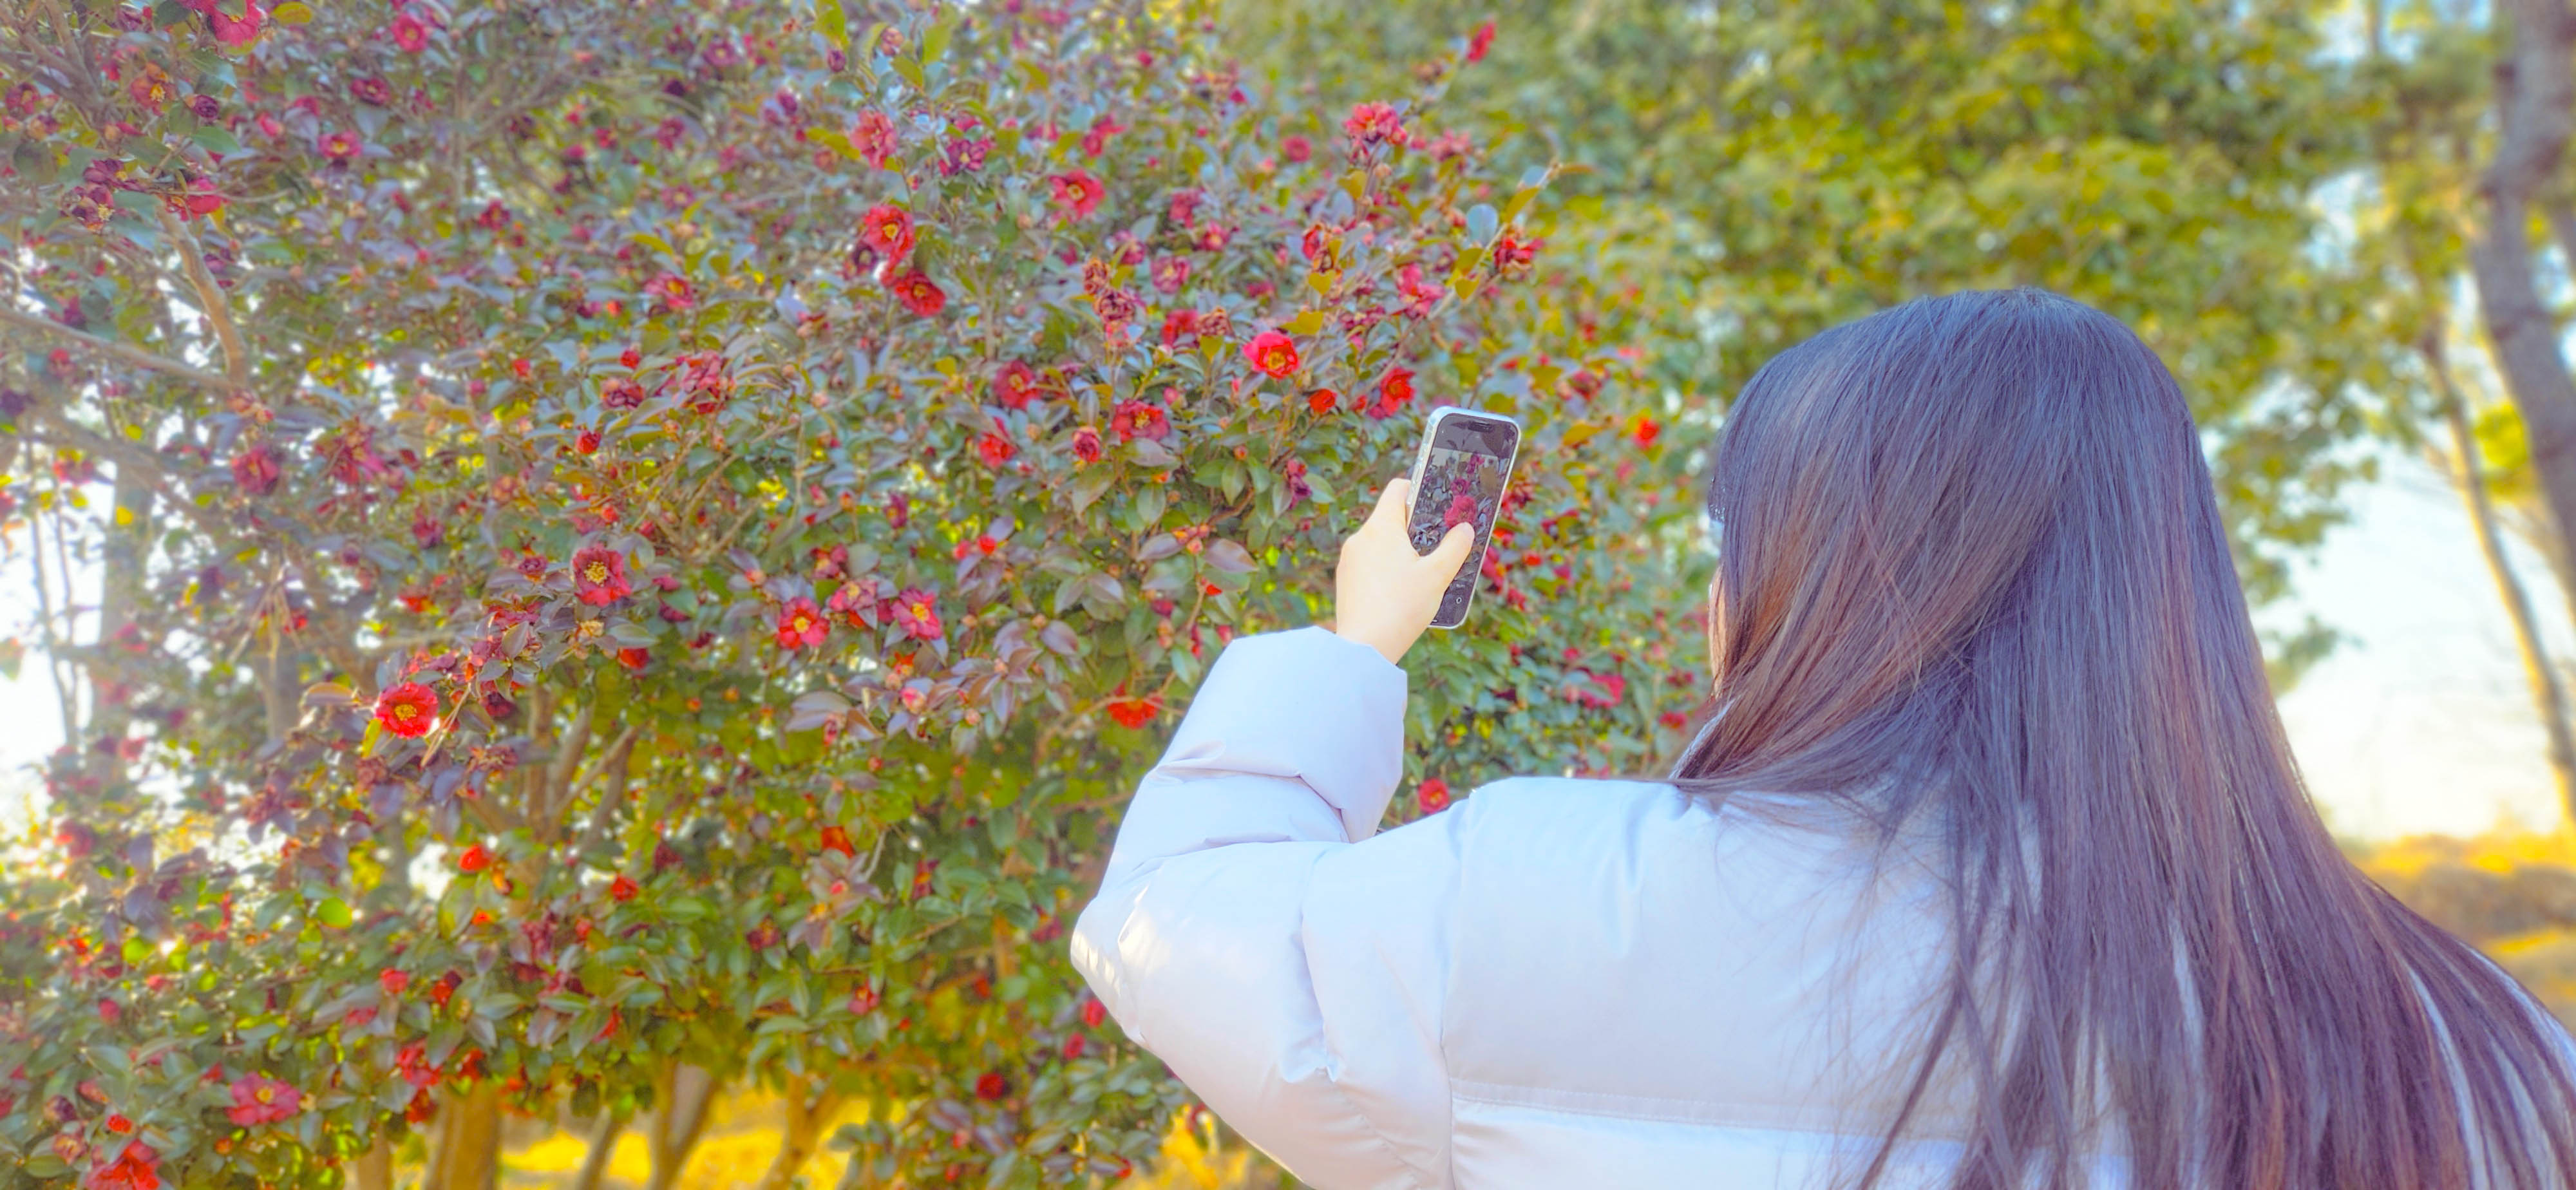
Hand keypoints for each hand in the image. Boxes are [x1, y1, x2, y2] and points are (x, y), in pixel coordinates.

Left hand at [1332, 476, 1476, 665]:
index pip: (1398, 489)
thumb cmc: (1402, 608)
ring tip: (1421, 573)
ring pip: (1379, 543)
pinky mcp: (1345, 581)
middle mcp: (1360, 537)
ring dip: (1400, 551)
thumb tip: (1465, 529)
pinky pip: (1369, 564)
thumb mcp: (1438, 576)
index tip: (1435, 506)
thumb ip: (1455, 548)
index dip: (1418, 490)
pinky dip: (1385, 569)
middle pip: (1390, 518)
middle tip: (1437, 546)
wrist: (1365, 648)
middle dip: (1415, 528)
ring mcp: (1349, 560)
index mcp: (1381, 527)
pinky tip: (1401, 591)